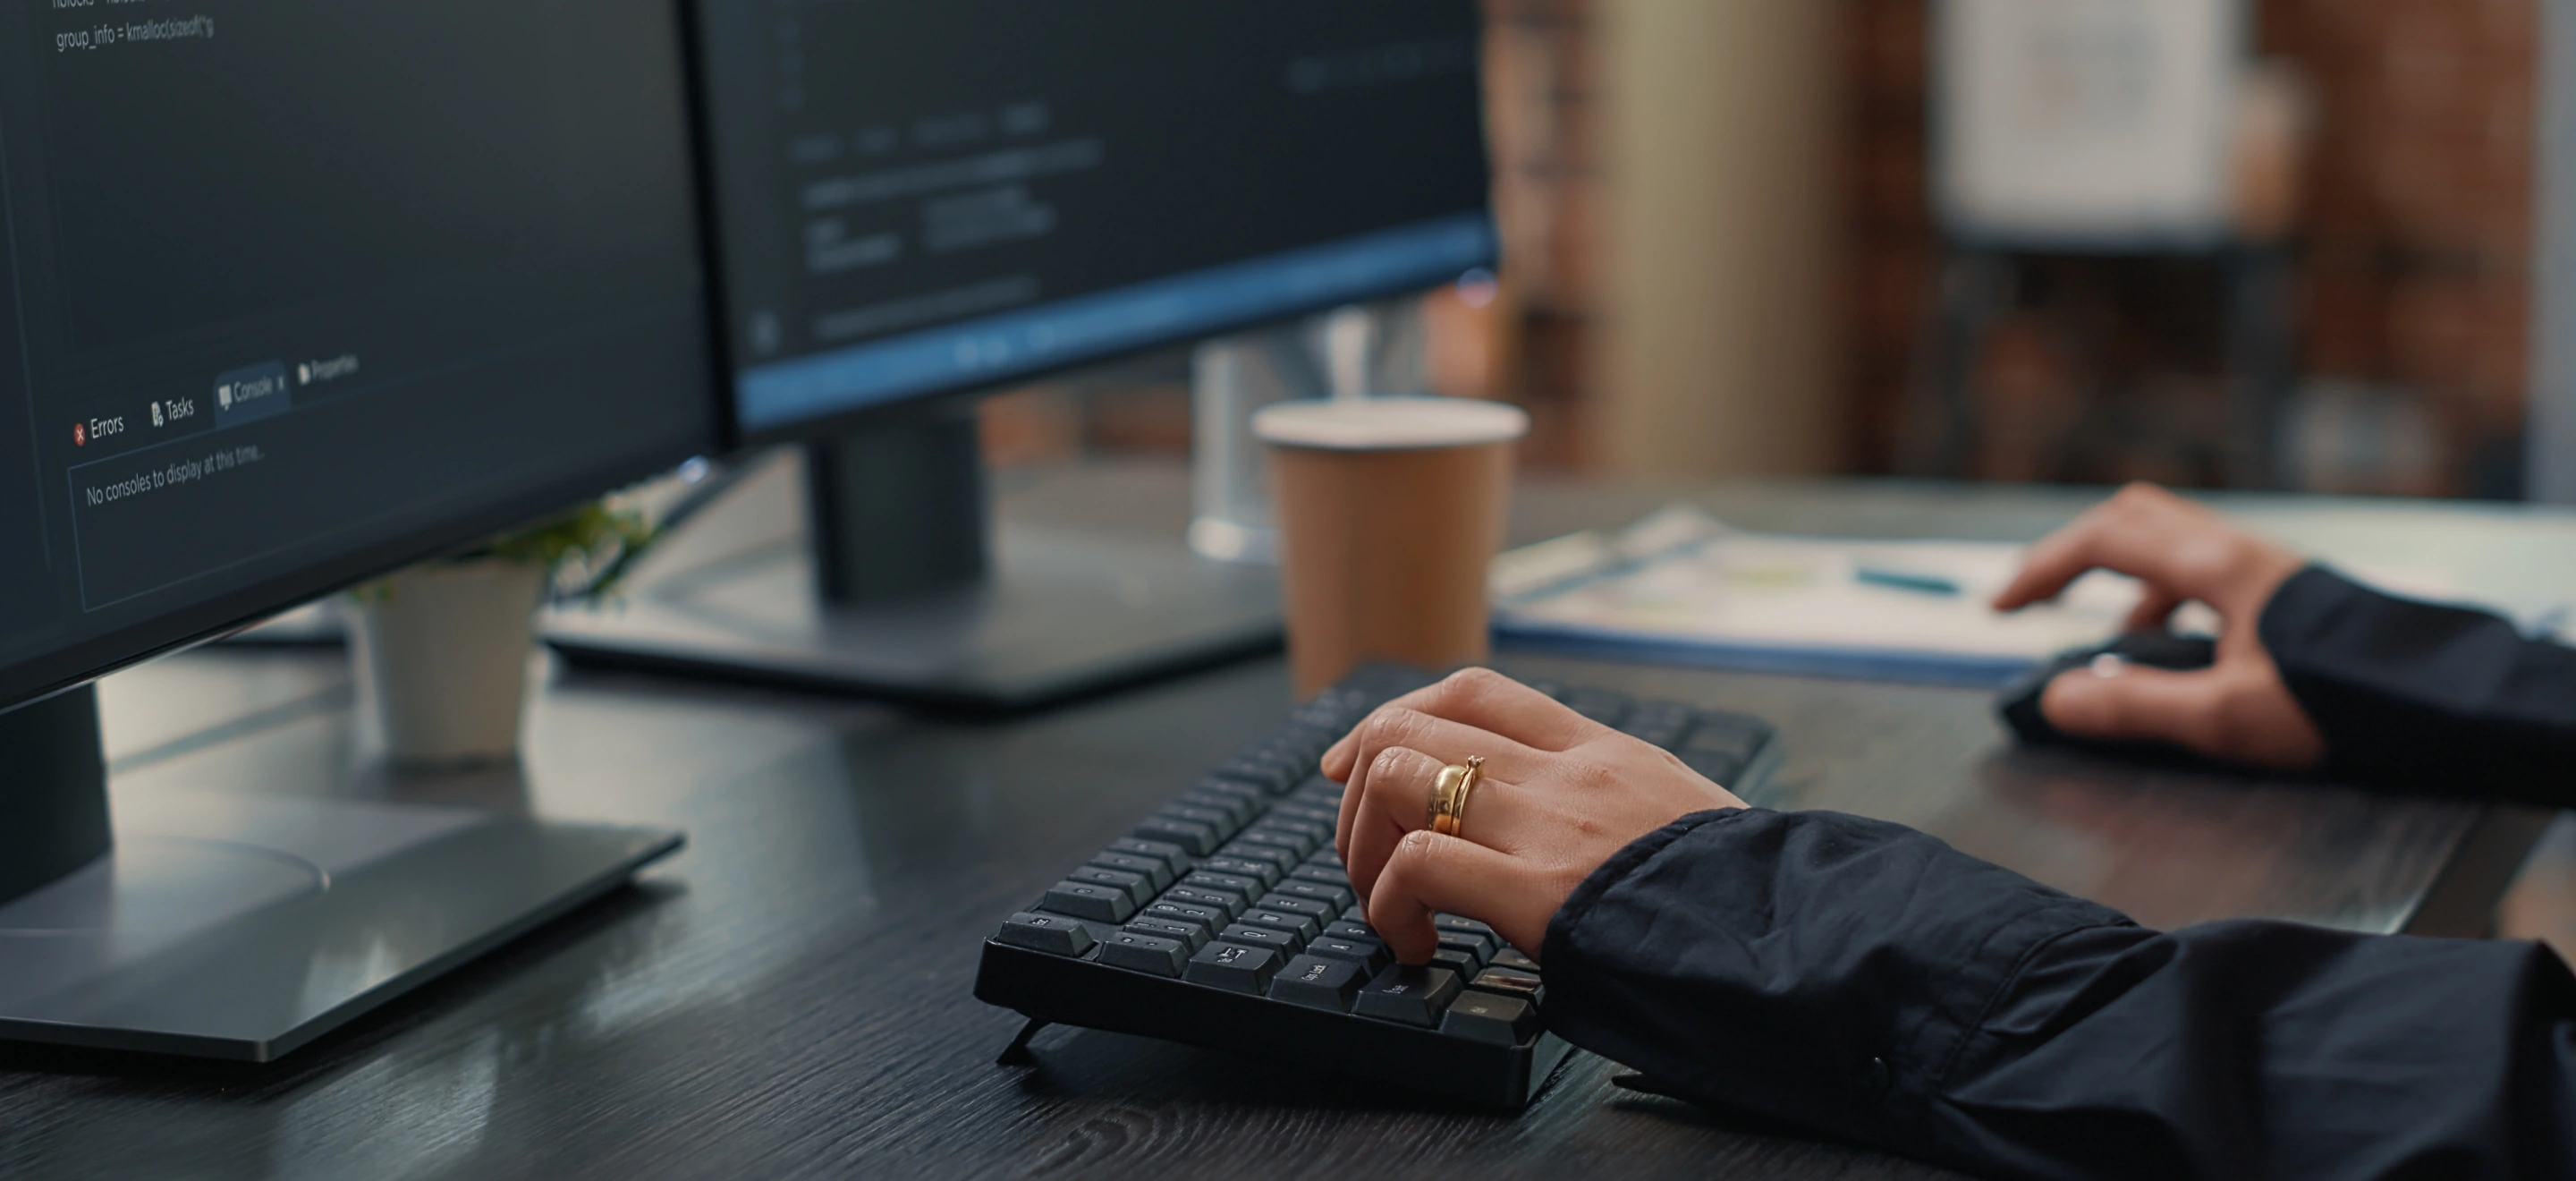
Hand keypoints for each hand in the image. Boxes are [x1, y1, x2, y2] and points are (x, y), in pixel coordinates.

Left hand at [1319, 668, 1745, 965]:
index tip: (1358, 759)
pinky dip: (1390, 903)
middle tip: (1359, 850)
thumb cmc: (1755, 900)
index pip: (1477, 691)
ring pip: (1397, 778)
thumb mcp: (1685, 819)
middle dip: (1357, 785)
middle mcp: (1570, 774)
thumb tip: (1576, 837)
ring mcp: (1552, 827)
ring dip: (1362, 847)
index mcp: (1606, 752)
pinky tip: (1416, 944)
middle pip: (1411, 726)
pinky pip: (1420, 866)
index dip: (1397, 718)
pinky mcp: (1541, 894)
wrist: (1808, 938)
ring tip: (1387, 906)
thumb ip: (1620, 809)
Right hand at [1992, 482, 2324, 770]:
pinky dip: (2167, 596)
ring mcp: (2265, 567)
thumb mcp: (2224, 718)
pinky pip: (2205, 571)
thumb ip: (2133, 707)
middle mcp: (2237, 552)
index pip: (2102, 541)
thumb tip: (2056, 698)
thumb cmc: (2335, 702)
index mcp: (2215, 567)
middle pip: (2134, 516)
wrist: (2438, 701)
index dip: (2040, 569)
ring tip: (2115, 642)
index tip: (2002, 608)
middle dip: (2074, 553)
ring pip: (2172, 542)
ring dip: (2124, 578)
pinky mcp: (2286, 591)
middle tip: (2040, 597)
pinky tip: (2181, 652)